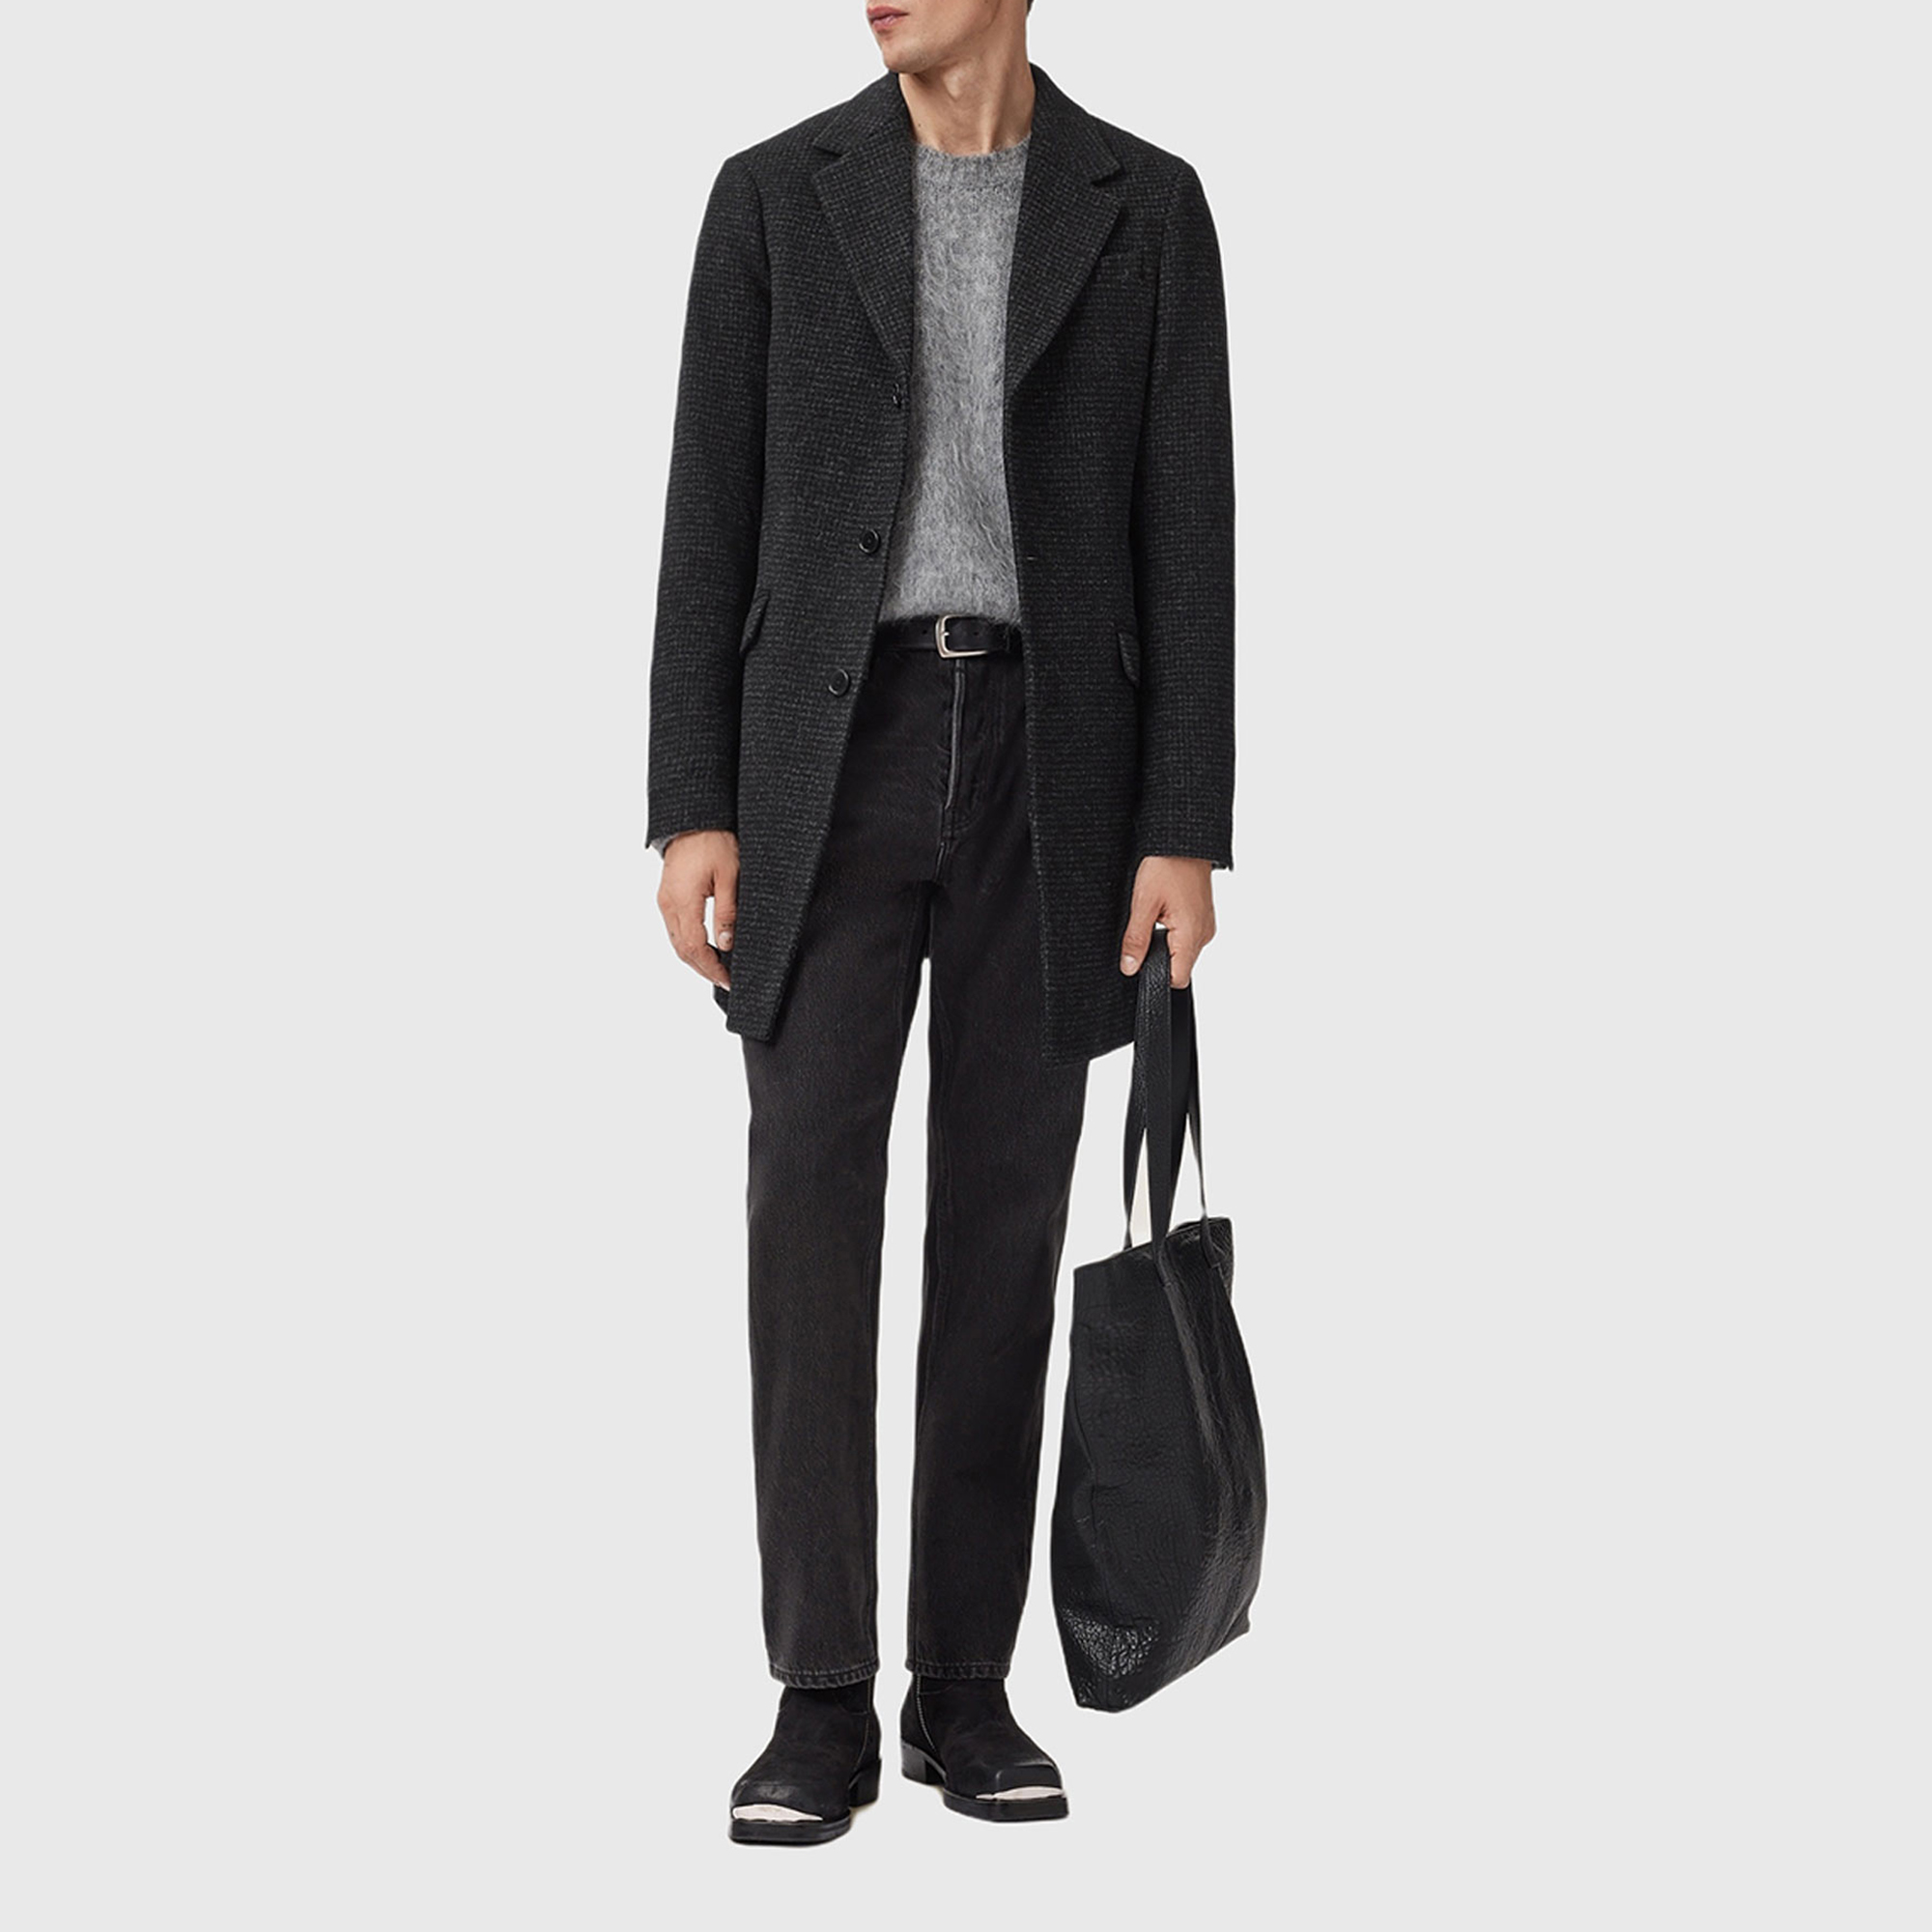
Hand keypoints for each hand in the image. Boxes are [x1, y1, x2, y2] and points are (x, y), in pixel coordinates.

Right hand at [656, 829, 739, 990]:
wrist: (694, 819)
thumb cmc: (714, 841)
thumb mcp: (730, 876)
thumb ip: (726, 912)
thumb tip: (726, 945)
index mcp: (682, 900)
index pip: (695, 947)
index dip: (711, 967)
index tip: (728, 979)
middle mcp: (668, 904)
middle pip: (682, 950)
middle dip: (704, 969)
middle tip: (725, 980)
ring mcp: (665, 901)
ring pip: (677, 941)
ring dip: (696, 959)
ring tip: (717, 969)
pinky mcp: (667, 896)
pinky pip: (675, 929)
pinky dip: (689, 944)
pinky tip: (705, 948)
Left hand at [1120, 855, 1216, 987]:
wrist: (1183, 839)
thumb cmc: (1166, 865)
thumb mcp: (1143, 903)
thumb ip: (1136, 940)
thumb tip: (1129, 968)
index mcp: (1191, 934)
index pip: (1177, 978)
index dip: (1156, 976)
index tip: (1140, 960)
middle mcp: (1204, 933)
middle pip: (1180, 966)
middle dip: (1159, 957)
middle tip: (1145, 929)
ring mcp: (1206, 925)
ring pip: (1183, 951)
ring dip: (1166, 943)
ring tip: (1156, 916)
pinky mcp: (1204, 917)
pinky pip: (1188, 936)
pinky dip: (1174, 932)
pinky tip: (1164, 912)